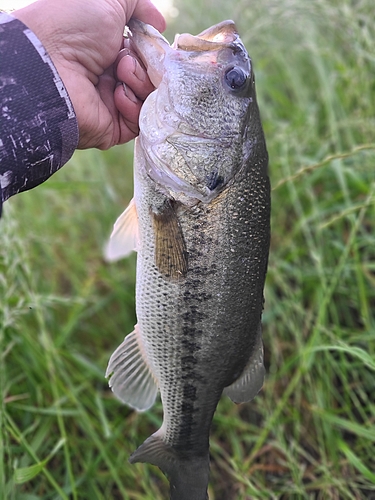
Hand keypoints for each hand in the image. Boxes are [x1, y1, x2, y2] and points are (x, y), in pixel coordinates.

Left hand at [13, 0, 165, 148]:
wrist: (48, 65)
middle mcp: (110, 78)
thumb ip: (137, 5)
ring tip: (120, 72)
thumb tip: (159, 24)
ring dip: (140, 81)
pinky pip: (139, 121)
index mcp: (108, 50)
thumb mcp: (109, 1)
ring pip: (149, 98)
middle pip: (151, 77)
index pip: (146, 55)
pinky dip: (134, 104)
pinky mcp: (112, 128)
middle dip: (148, 65)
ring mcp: (111, 104)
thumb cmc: (72, 27)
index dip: (151, 49)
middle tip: (128, 57)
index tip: (149, 42)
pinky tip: (118, 93)